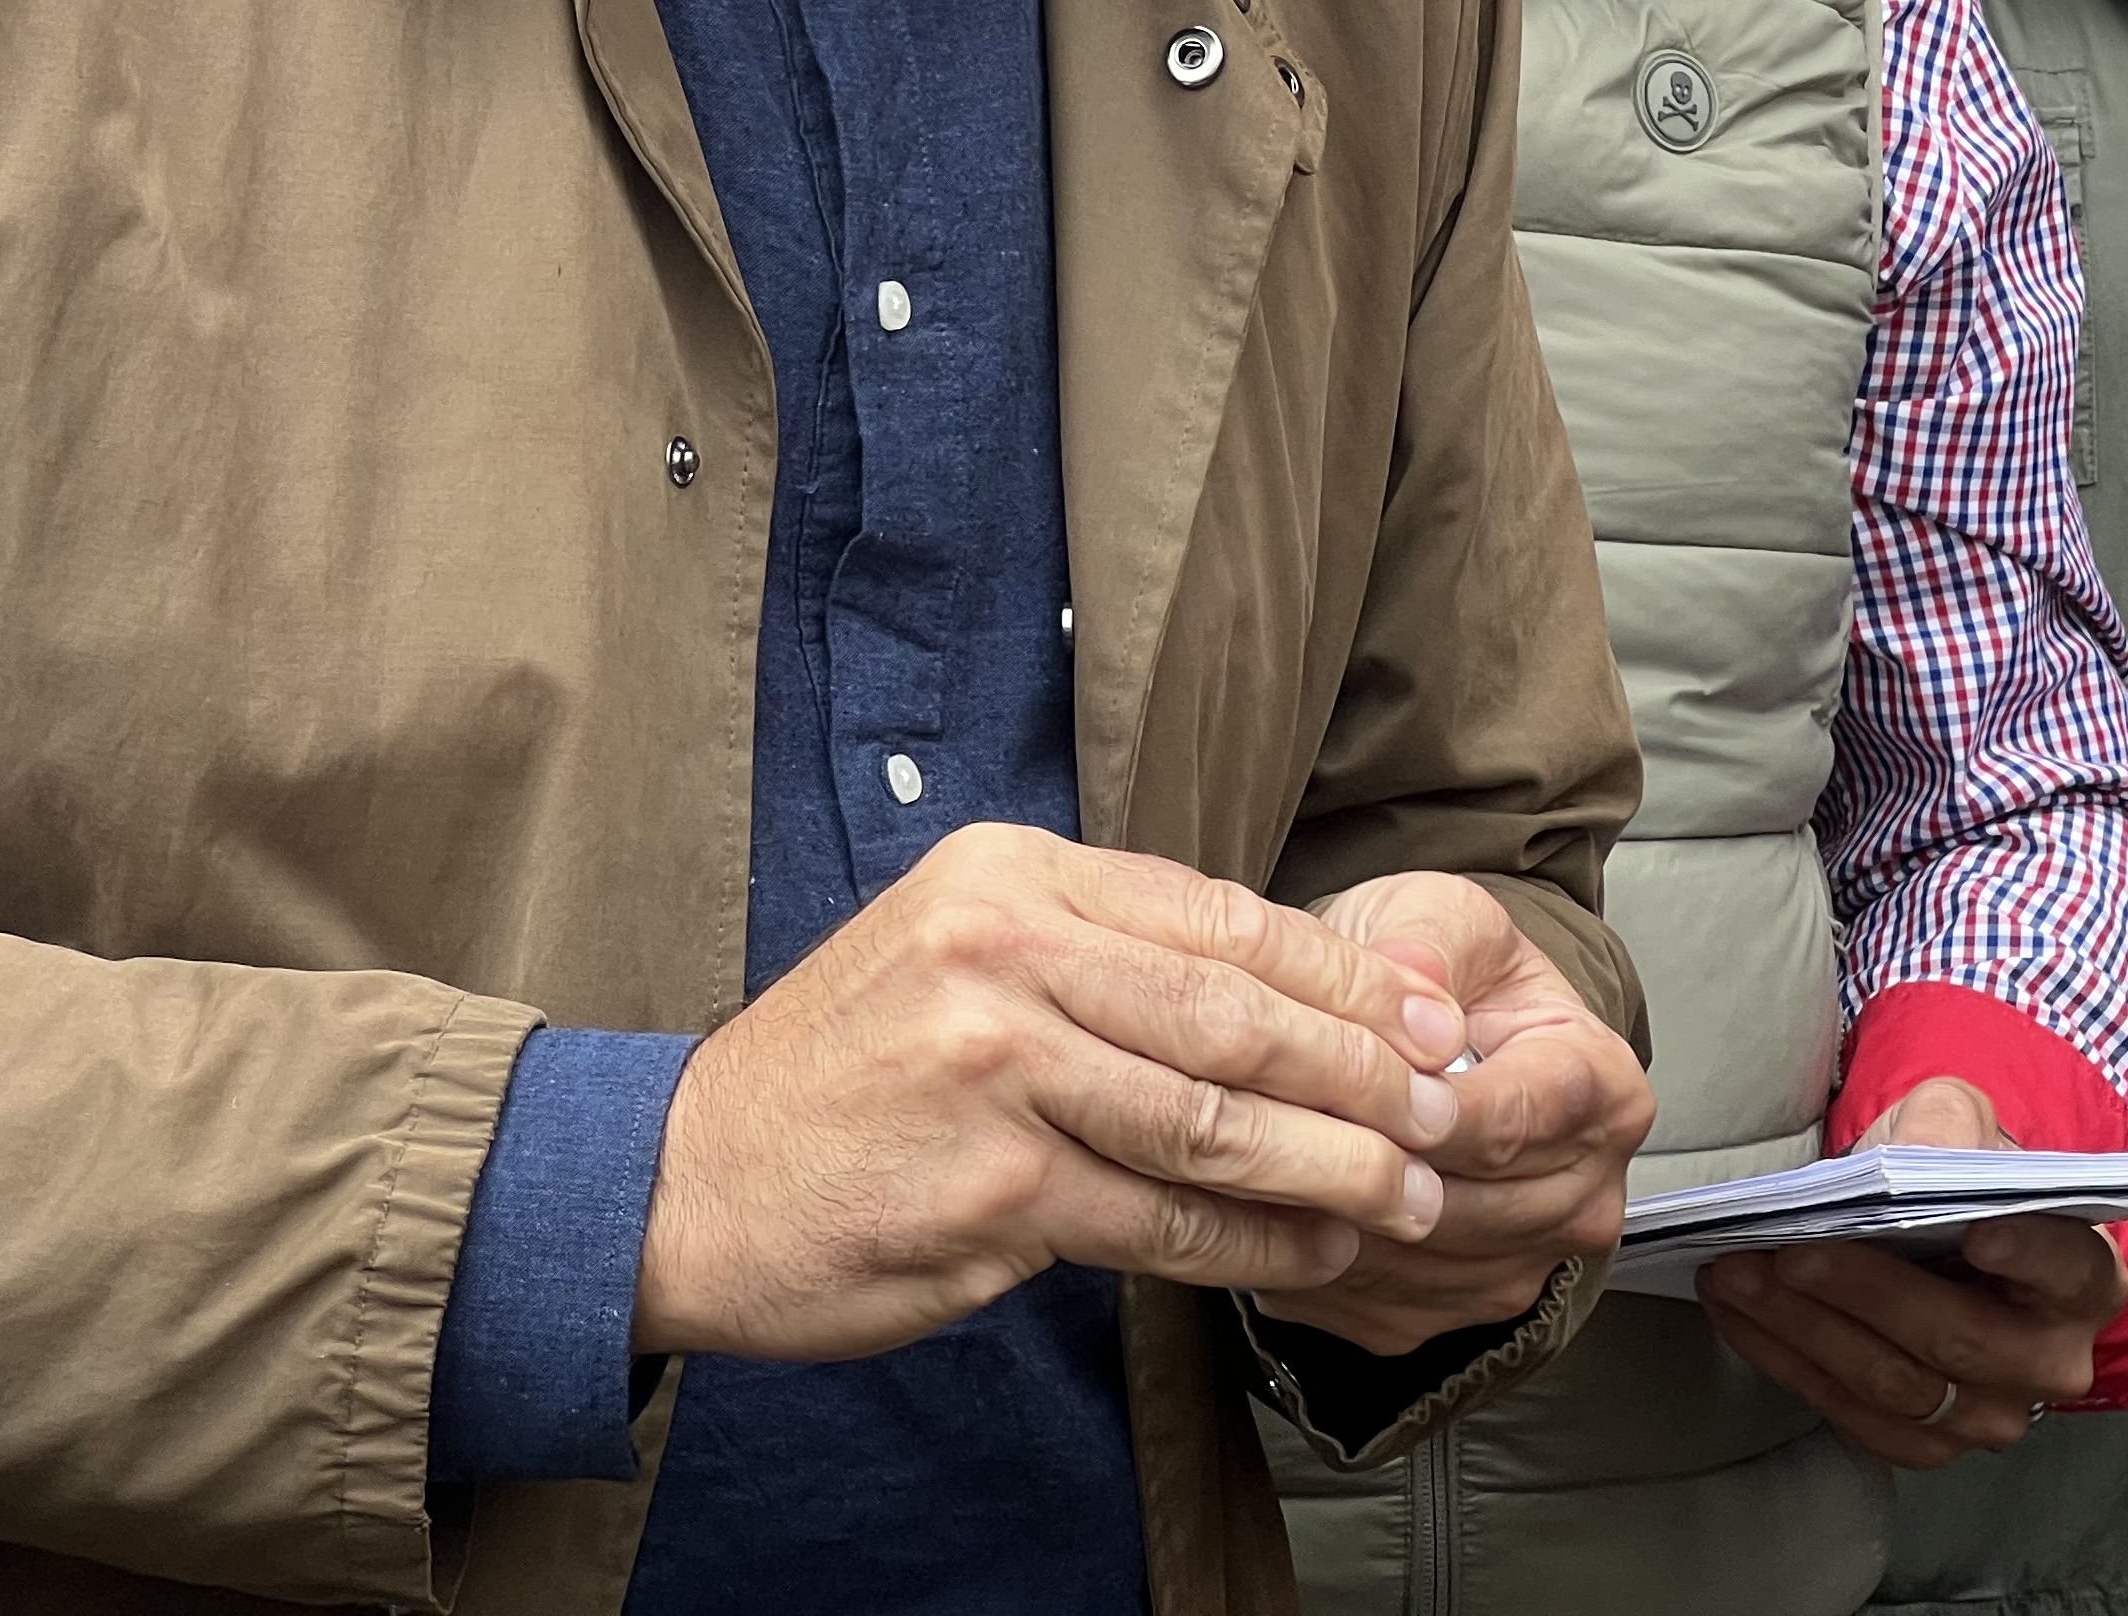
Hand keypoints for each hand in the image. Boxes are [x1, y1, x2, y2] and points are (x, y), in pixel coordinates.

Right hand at [632, 825, 1464, 1360]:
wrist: (684, 1180)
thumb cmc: (848, 1069)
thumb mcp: (962, 950)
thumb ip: (1105, 952)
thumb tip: (1290, 984)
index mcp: (1012, 877)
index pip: (1220, 918)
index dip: (1344, 972)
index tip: (1429, 1014)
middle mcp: (1005, 954)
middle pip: (1233, 1014)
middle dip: (1362, 1069)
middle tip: (1443, 1110)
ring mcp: (995, 1070)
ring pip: (1213, 1121)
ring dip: (1331, 1166)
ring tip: (1404, 1190)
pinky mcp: (990, 1187)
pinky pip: (1160, 1220)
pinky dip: (1251, 1243)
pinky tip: (1309, 1250)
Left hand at [1249, 872, 1652, 1355]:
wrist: (1434, 1041)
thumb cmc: (1448, 983)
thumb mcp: (1442, 918)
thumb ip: (1429, 940)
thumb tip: (1411, 974)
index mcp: (1602, 1086)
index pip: (1517, 1118)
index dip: (1430, 1112)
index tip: (1358, 1093)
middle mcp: (1586, 1190)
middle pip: (1464, 1202)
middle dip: (1369, 1164)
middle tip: (1280, 1123)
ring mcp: (1527, 1263)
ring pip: (1414, 1261)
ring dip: (1336, 1218)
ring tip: (1270, 1157)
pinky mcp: (1462, 1312)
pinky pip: (1379, 1304)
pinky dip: (1319, 1262)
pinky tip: (1281, 1205)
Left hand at [1696, 1078, 2126, 1468]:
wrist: (1941, 1242)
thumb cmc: (1959, 1182)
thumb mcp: (1959, 1123)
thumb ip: (1947, 1121)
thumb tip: (1921, 1150)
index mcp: (2084, 1277)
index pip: (2065, 1266)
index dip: (2027, 1253)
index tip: (1978, 1232)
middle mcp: (2051, 1361)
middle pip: (1954, 1337)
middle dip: (1862, 1292)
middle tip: (1790, 1252)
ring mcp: (1989, 1416)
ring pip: (1893, 1386)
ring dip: (1803, 1330)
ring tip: (1737, 1275)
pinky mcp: (1926, 1444)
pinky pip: (1851, 1416)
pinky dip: (1786, 1362)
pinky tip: (1739, 1315)